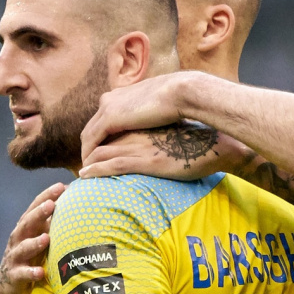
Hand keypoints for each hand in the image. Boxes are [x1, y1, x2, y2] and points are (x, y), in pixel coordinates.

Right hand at [0, 182, 65, 293]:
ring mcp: (15, 257)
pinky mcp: (15, 276)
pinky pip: (23, 274)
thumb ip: (53, 223)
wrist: (9, 285)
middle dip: (39, 213)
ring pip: (23, 248)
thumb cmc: (31, 256)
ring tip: (46, 238)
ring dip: (34, 243)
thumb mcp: (40, 237)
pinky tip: (41, 272)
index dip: (46, 196)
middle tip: (51, 204)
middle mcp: (18, 239)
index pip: (35, 208)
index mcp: (26, 228)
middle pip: (27, 223)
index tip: (61, 186)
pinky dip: (31, 273)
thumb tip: (77, 204)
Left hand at [80, 71, 206, 160]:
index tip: (103, 154)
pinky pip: (93, 141)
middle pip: (91, 128)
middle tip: (89, 166)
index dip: (100, 139)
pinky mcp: (112, 119)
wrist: (181, 91)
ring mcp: (109, 109)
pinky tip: (90, 169)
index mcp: (121, 97)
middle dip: (88, 148)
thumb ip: (150, 115)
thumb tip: (156, 124)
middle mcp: (110, 101)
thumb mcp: (159, 107)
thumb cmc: (179, 100)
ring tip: (87, 172)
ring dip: (86, 154)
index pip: (103, 120)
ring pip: (88, 136)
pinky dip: (89, 155)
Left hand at [80, 126, 248, 180]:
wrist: (213, 139)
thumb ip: (160, 130)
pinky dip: (94, 170)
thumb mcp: (174, 127)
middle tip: (80, 163)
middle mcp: (134, 127)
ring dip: (86, 162)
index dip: (97, 137)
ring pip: (98, 150)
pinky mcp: (141, 158)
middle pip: (96, 135)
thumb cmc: (199, 134)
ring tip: (80, 173)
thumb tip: (159, 136)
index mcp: (141, 117)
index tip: (92, 149)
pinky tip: (85, 176)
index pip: (107, 124)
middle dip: (86, 150)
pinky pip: (108, 163)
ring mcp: (135, 142)